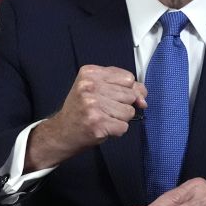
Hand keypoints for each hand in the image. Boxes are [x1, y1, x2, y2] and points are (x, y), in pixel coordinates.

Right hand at [25, 65, 146, 171]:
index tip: (114, 97)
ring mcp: (93, 105)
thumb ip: (123, 87)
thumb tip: (143, 99)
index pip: (128, 77)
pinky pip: (124, 127)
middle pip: (130, 94)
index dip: (128, 89)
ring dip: (120, 119)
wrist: (61, 132)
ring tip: (103, 118)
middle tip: (104, 110)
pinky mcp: (97, 123)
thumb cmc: (81, 110)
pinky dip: (117, 131)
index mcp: (90, 72)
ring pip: (129, 111)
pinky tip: (103, 128)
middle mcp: (90, 86)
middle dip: (123, 105)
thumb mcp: (97, 89)